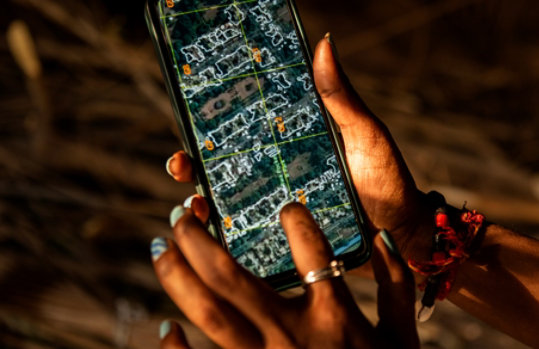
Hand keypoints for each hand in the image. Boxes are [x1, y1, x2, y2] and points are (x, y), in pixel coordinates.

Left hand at [151, 201, 418, 347]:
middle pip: (229, 276)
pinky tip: (164, 328)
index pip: (311, 248)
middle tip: (181, 215)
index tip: (285, 208)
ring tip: (161, 246)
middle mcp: (291, 333)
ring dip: (176, 275)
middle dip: (198, 239)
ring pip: (207, 312)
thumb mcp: (402, 340)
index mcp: (334, 315)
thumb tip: (385, 236)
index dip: (295, 219)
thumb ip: (395, 286)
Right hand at [166, 35, 432, 277]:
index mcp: (291, 145)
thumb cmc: (387, 179)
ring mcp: (277, 209)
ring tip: (190, 204)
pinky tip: (210, 234)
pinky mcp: (283, 239)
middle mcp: (277, 175)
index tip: (190, 117)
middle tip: (179, 164)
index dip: (212, 125)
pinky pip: (245, 238)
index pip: (243, 131)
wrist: (403, 232)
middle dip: (193, 164)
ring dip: (199, 201)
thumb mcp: (365, 134)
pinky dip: (223, 235)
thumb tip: (322, 42)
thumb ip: (340, 97)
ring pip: (226, 202)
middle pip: (224, 166)